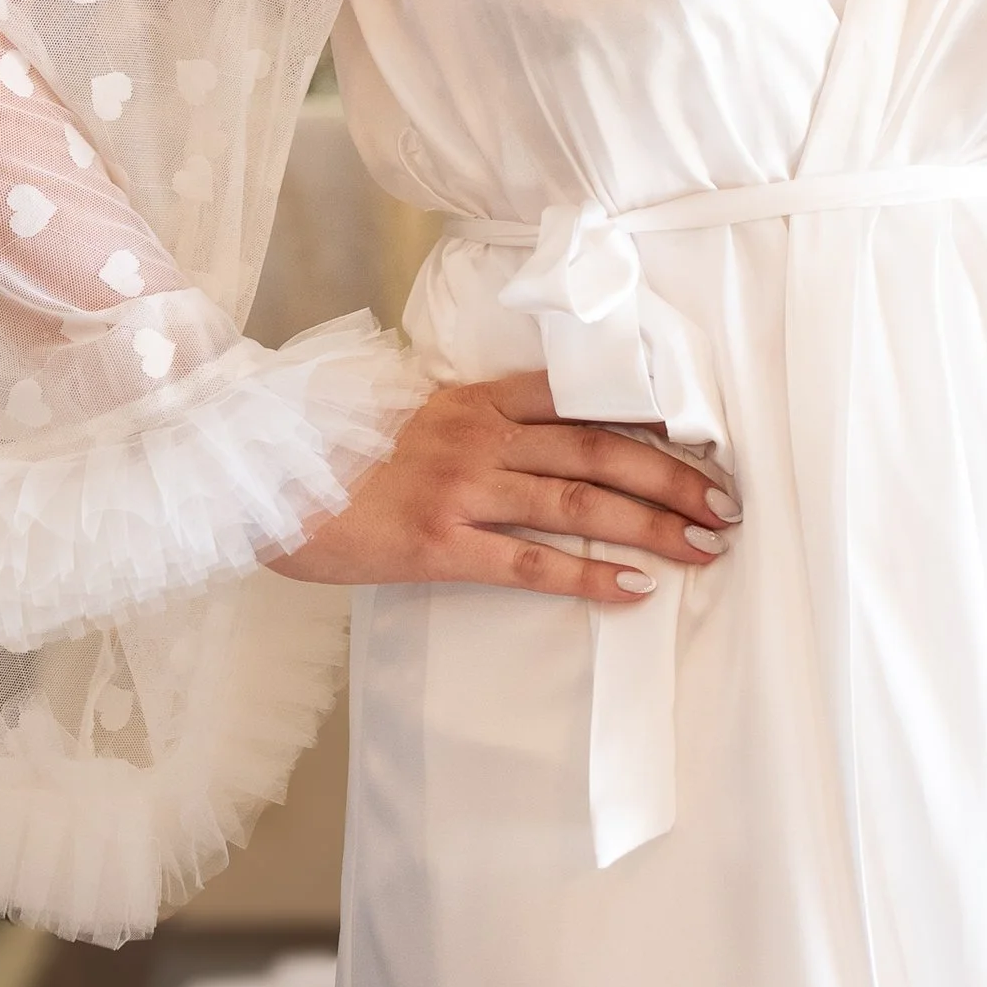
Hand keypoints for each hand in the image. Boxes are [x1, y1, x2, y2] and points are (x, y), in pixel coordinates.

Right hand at [274, 371, 736, 607]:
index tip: (705, 435)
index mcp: (473, 398)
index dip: (649, 418)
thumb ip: (468, 418)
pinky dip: (588, 575)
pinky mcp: (439, 543)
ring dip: (651, 523)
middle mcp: (478, 435)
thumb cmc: (333, 451)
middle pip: (599, 451)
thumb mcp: (406, 412)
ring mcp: (460, 488)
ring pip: (579, 502)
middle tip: (729, 503)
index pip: (580, 400)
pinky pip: (528, 562)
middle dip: (673, 476)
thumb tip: (527, 434)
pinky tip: (635, 588)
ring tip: (705, 544)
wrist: (258, 477)